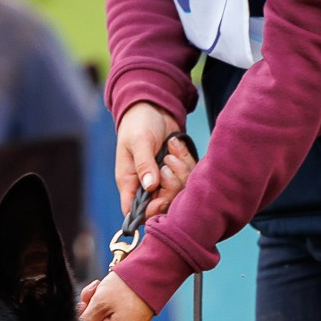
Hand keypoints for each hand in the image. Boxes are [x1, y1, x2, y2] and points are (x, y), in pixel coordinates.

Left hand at [78, 271, 152, 320]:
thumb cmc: (127, 288)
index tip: (82, 305)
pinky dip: (108, 306)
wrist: (152, 273)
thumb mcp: (98, 303)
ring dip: (97, 305)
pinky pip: (114, 319)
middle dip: (90, 310)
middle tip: (91, 293)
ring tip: (99, 288)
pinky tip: (107, 292)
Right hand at [116, 100, 193, 221]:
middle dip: (171, 185)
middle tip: (167, 163)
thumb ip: (144, 163)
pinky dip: (186, 161)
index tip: (161, 197)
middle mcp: (146, 186)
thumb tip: (149, 186)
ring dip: (180, 171)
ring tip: (170, 152)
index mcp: (130, 183)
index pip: (136, 212)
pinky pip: (189, 177)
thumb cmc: (139, 123)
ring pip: (179, 192)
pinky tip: (176, 147)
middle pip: (163, 205)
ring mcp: (163, 180)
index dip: (150, 211)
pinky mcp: (178, 172)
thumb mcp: (139, 141)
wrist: (153, 107)